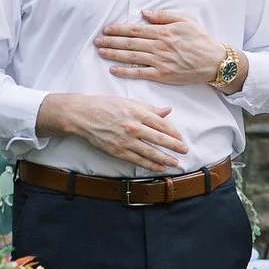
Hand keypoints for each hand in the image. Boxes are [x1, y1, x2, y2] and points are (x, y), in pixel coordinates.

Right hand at [42, 93, 187, 170]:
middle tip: (185, 150)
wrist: (83, 115)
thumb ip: (149, 108)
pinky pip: (137, 160)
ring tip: (175, 162)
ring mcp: (125, 141)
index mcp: (137, 112)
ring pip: (150, 152)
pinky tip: (159, 167)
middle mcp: (133, 127)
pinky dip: (150, 164)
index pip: (161, 124)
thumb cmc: (105, 106)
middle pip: (159, 139)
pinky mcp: (118, 151)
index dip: (173, 132)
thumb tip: (167, 111)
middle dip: (174, 146)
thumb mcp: (128, 102)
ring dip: (165, 158)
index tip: (180, 137)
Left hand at [94, 10, 229, 86]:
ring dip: (113, 54)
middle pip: (129, 43)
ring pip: (131, 57)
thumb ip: (163, 16)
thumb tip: (145, 13)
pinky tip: (113, 69)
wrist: (213, 61)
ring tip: (101, 52)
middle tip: (96, 41)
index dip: (118, 29)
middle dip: (111, 41)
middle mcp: (158, 46)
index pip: (135, 30)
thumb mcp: (185, 20)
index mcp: (162, 32)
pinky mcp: (162, 75)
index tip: (106, 29)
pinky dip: (125, 71)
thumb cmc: (200, 39)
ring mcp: (159, 61)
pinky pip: (140, 73)